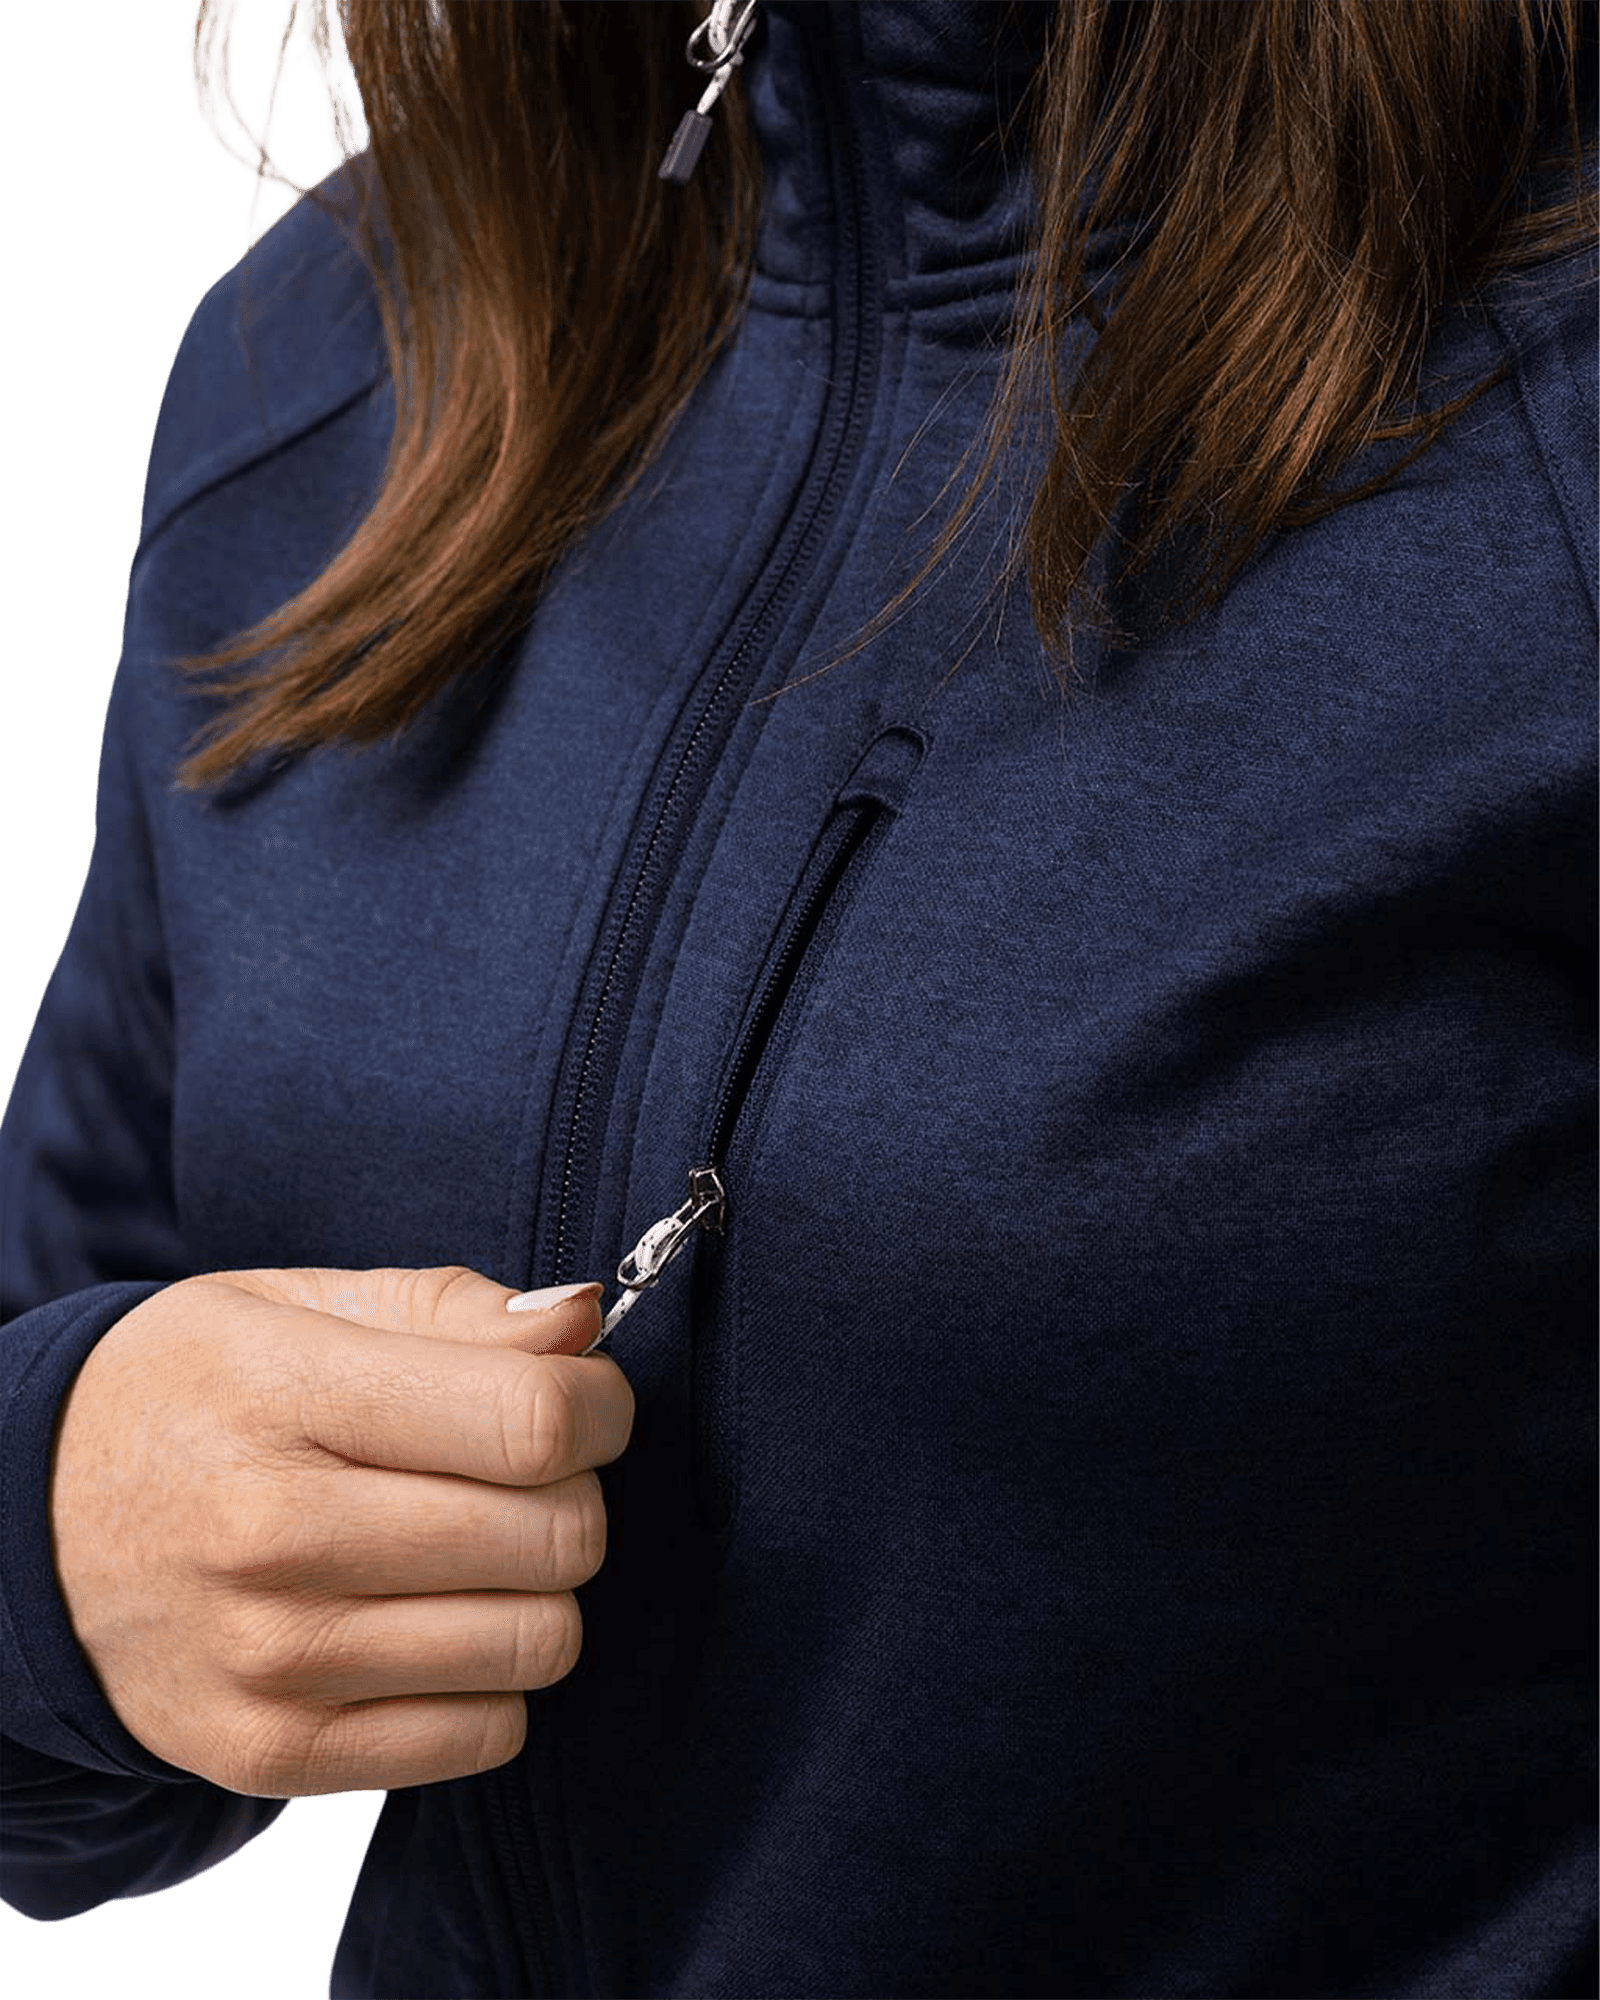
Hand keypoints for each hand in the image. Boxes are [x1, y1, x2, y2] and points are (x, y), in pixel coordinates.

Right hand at [46, 1264, 630, 1797]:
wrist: (34, 1524)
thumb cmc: (201, 1395)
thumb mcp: (303, 1305)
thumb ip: (454, 1309)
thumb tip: (584, 1326)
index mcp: (288, 1394)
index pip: (529, 1421)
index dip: (602, 1407)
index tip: (590, 1401)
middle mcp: (273, 1533)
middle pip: (555, 1536)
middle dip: (578, 1494)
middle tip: (522, 1474)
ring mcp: (269, 1660)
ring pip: (538, 1642)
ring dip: (540, 1590)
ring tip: (474, 1549)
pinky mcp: (272, 1753)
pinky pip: (486, 1736)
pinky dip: (492, 1679)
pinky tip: (434, 1624)